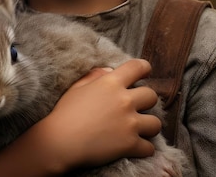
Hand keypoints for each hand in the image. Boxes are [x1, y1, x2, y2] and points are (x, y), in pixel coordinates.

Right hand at [44, 58, 161, 170]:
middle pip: (151, 96)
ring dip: (149, 126)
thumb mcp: (77, 88)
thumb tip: (109, 70)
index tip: (145, 73)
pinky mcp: (130, 144)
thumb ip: (94, 76)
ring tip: (141, 129)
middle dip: (147, 101)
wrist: (60, 142)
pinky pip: (149, 147)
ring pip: (155, 123)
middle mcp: (124, 101)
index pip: (138, 67)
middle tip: (138, 107)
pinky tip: (137, 148)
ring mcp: (129, 123)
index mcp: (111, 83)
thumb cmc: (65, 114)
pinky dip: (144, 149)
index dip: (144, 68)